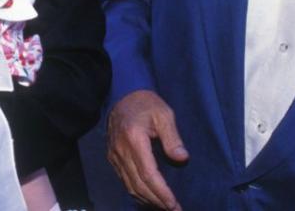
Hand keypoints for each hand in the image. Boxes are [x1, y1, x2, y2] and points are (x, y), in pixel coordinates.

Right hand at [107, 90, 186, 209]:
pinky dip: (137, 192)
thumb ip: (172, 137)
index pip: (148, 174)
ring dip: (147, 199)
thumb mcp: (164, 114)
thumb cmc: (146, 103)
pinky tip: (149, 196)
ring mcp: (114, 155)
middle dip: (156, 200)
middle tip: (173, 209)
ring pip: (130, 185)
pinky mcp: (112, 157)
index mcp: (134, 139)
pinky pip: (124, 180)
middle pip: (138, 184)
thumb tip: (182, 158)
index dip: (161, 192)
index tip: (174, 204)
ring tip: (163, 206)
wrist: (123, 94)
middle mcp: (121, 150)